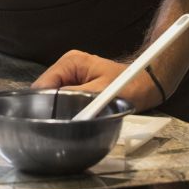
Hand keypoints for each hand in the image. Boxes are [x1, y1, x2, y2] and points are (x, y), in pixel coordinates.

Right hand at [32, 50, 161, 112]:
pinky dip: (66, 109)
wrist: (145, 83)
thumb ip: (77, 97)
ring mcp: (70, 75)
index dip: (43, 103)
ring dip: (58, 109)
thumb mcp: (102, 92)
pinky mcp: (75, 84)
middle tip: (56, 126)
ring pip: (53, 96)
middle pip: (46, 90)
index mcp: (70, 62)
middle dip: (50, 107)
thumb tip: (57, 107)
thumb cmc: (129, 85)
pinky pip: (63, 99)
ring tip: (65, 123)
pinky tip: (72, 118)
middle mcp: (66, 66)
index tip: (46, 122)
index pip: (44, 83)